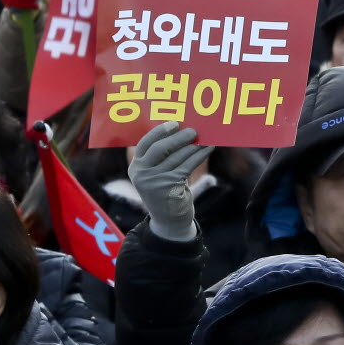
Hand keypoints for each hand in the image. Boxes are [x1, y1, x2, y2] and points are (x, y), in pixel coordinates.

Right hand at [129, 120, 209, 243]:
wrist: (169, 221)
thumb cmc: (165, 192)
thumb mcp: (156, 175)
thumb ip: (161, 158)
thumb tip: (181, 132)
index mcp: (135, 167)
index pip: (145, 143)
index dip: (160, 131)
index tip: (174, 124)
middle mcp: (141, 174)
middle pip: (160, 148)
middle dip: (178, 137)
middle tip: (193, 131)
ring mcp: (154, 181)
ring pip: (177, 157)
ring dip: (193, 146)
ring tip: (205, 139)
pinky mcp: (170, 187)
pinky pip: (187, 166)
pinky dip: (199, 156)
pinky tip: (207, 149)